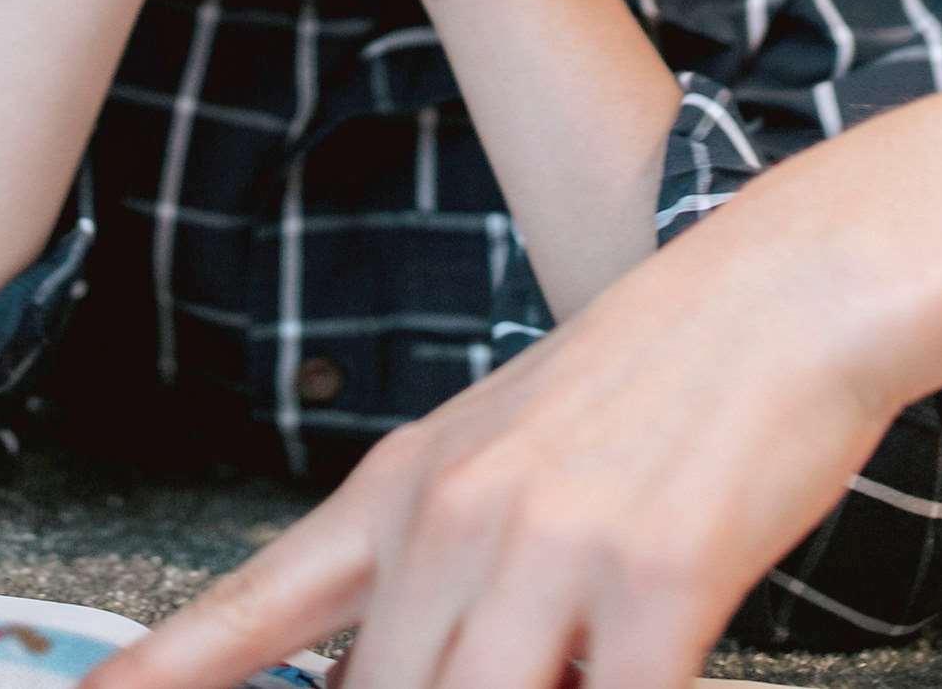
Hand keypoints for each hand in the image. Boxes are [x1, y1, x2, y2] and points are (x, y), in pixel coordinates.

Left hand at [82, 185, 890, 688]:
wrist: (780, 292)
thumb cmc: (648, 382)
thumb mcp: (499, 452)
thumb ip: (424, 572)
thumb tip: (358, 678)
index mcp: (402, 489)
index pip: (253, 613)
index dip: (161, 674)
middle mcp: (454, 521)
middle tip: (500, 665)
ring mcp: (551, 552)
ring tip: (570, 655)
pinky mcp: (657, 582)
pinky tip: (642, 673)